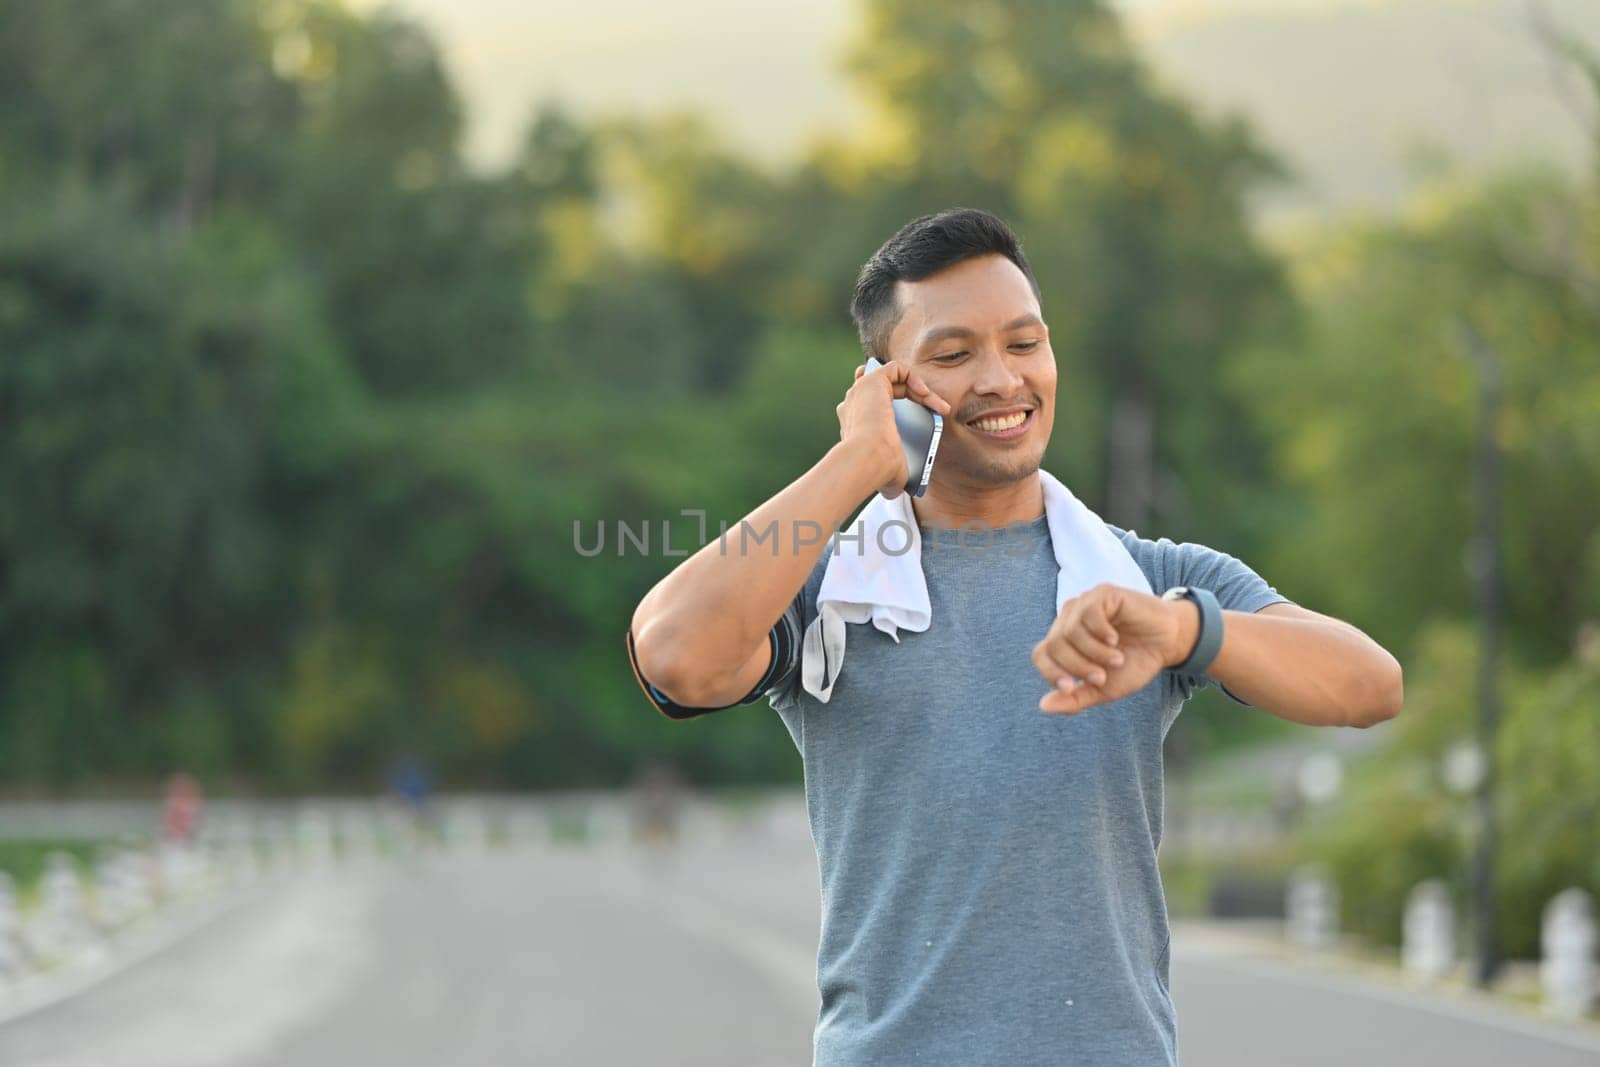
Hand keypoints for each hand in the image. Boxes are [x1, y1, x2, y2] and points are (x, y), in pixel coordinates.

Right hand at [836, 359, 951, 499]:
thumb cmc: (875, 471)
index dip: (900, 406)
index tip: (923, 416)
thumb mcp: (887, 474)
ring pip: (893, 377)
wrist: (866, 461)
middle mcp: (854, 404)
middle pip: (884, 387)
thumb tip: (893, 493)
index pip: (873, 405)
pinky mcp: (871, 381)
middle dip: (912, 394)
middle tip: (934, 407)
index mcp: (854, 424)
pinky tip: (926, 394)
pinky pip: (896, 368)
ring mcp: (860, 391)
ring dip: (917, 387)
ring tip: (934, 402)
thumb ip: (891, 475)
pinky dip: (914, 377)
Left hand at [1032, 583, 1192, 713]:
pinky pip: (1089, 612)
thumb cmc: (1134, 664)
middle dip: (1077, 666)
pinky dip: (1101, 632)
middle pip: (1054, 645)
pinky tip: (1115, 639)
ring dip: (1094, 652)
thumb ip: (1075, 699)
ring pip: (1070, 630)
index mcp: (1064, 641)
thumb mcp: (1104, 689)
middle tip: (1102, 676)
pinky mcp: (1102, 593)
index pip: (1041, 655)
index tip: (1071, 687)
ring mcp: (1084, 604)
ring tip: (1116, 659)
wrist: (1167, 644)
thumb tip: (1043, 706)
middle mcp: (1069, 620)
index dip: (1051, 673)